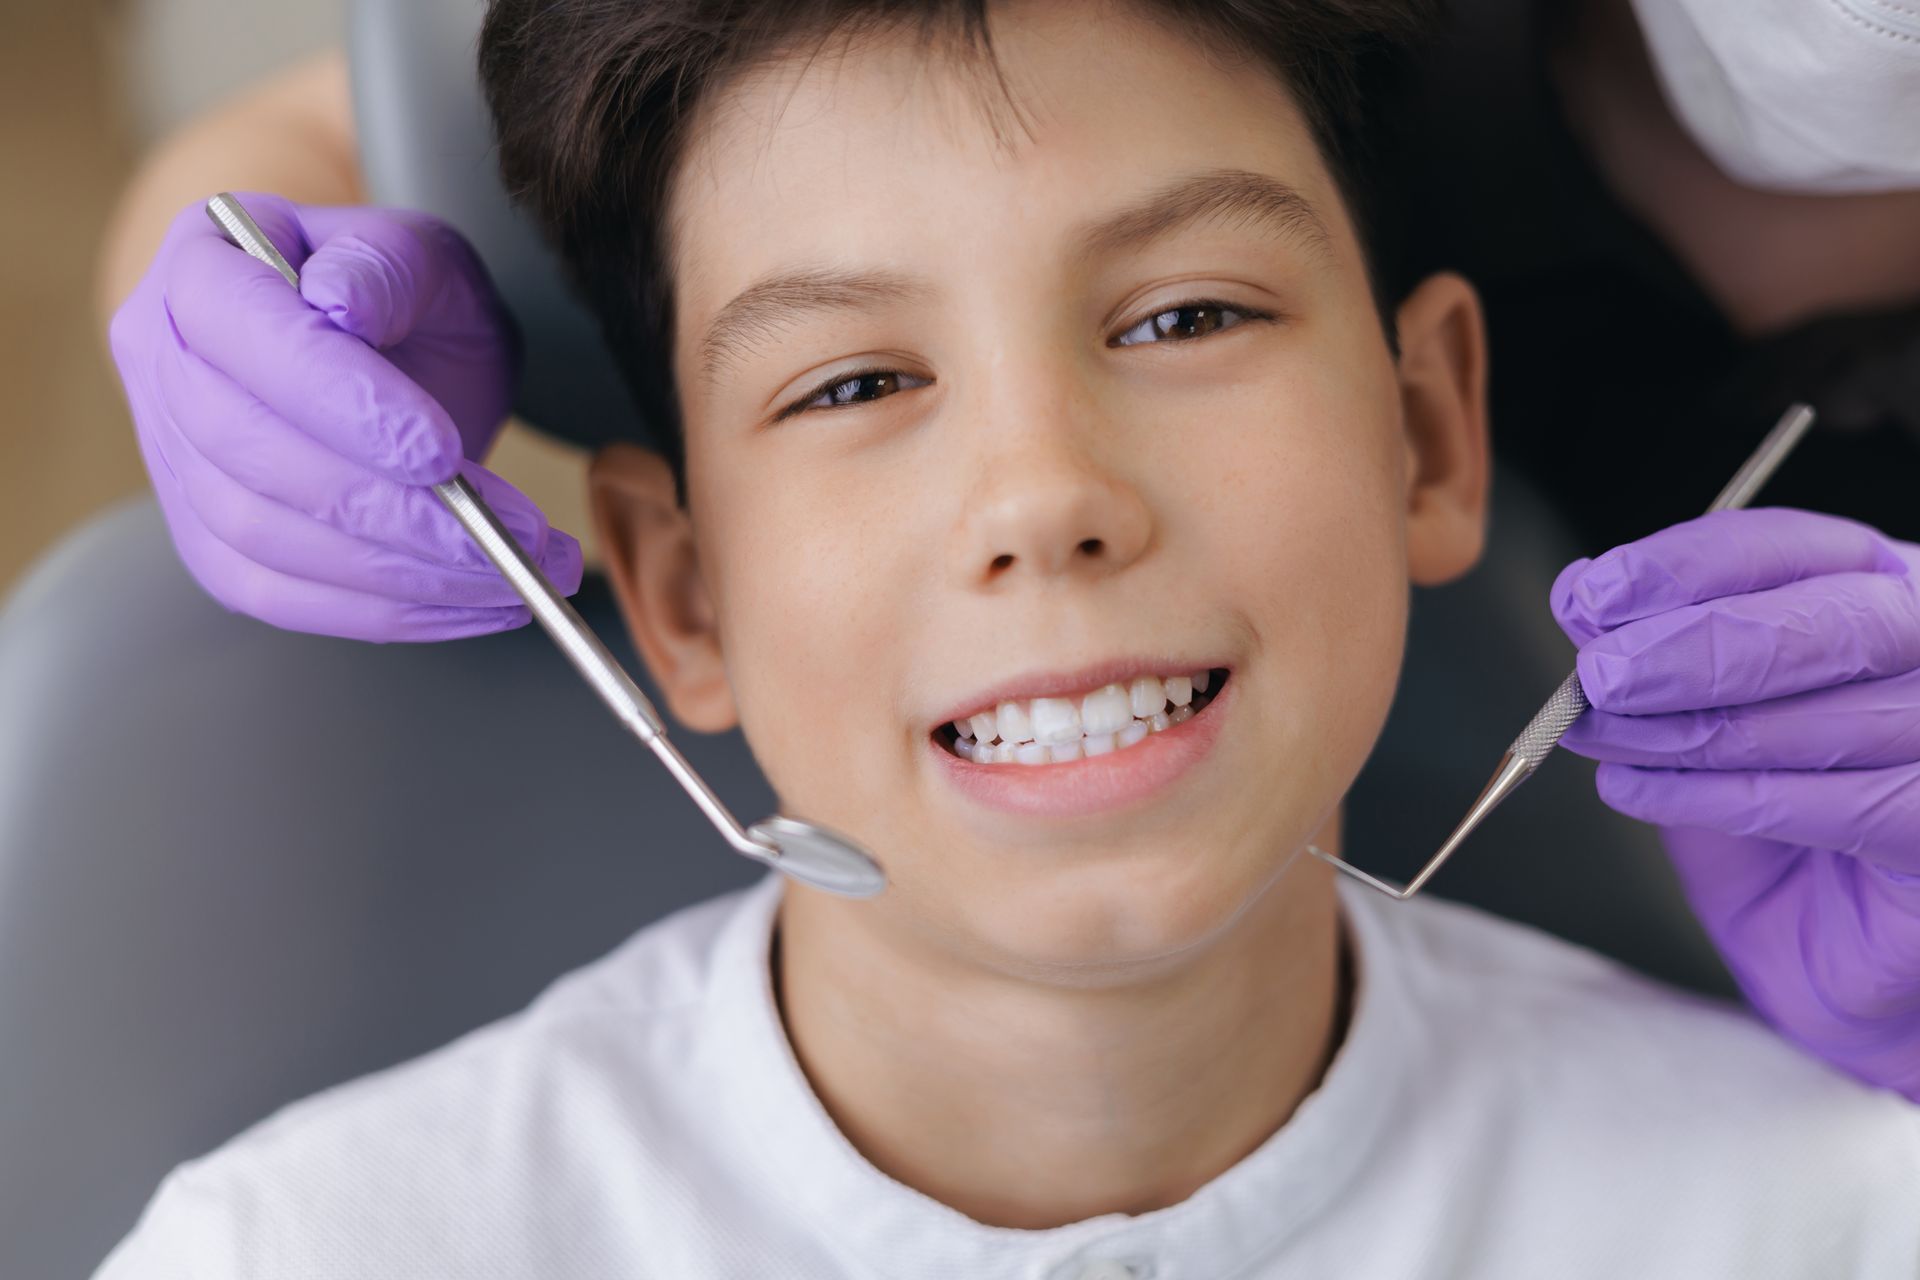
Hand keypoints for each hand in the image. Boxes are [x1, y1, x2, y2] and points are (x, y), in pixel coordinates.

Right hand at [109, 192, 581, 641]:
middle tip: (508, 536)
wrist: (390, 351)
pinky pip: (279, 595)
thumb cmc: (404, 296)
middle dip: (389, 510)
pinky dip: (380, 611)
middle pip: (250, 453)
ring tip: (512, 573)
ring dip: (399, 572)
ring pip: (263, 537)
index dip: (339, 400)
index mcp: (201, 266)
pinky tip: (468, 603)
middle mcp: (161, 361)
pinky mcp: (208, 539)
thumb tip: (338, 303)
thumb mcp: (421, 255)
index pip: (247, 334)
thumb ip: (386, 266)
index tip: (438, 451)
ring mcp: (172, 458)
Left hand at [1552, 508, 1919, 1098]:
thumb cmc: (1785, 822)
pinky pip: (1835, 806)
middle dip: (1697, 644)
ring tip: (1599, 737)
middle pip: (1834, 620)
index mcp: (1886, 591)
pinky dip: (1717, 797)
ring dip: (1688, 729)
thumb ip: (1658, 655)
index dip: (1688, 565)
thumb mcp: (1705, 718)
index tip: (1593, 592)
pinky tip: (1639, 791)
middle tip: (1599, 674)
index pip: (1797, 547)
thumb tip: (1581, 596)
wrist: (1846, 959)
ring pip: (1825, 717)